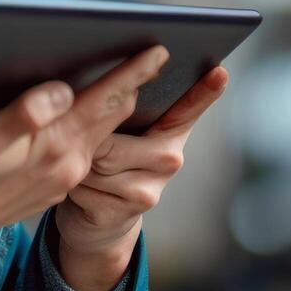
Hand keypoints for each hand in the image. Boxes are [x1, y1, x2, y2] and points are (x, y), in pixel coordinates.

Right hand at [0, 43, 171, 290]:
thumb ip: (23, 114)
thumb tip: (61, 88)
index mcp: (54, 148)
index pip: (104, 101)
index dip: (133, 71)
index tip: (160, 49)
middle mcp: (66, 167)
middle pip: (111, 117)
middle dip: (134, 86)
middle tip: (157, 58)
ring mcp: (57, 181)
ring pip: (98, 135)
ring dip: (115, 108)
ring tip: (131, 83)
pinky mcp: (44, 188)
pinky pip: (81, 151)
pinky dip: (92, 128)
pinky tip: (87, 117)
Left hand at [52, 64, 229, 290]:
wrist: (104, 219)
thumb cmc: (110, 160)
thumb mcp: (121, 131)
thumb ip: (125, 106)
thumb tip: (119, 80)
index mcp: (171, 131)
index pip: (189, 108)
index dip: (203, 92)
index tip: (219, 72)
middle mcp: (170, 159)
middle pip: (114, 138)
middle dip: (86, 137)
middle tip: (76, 134)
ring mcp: (151, 188)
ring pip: (96, 162)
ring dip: (75, 161)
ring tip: (79, 162)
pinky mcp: (128, 211)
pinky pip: (85, 187)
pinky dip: (72, 185)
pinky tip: (80, 187)